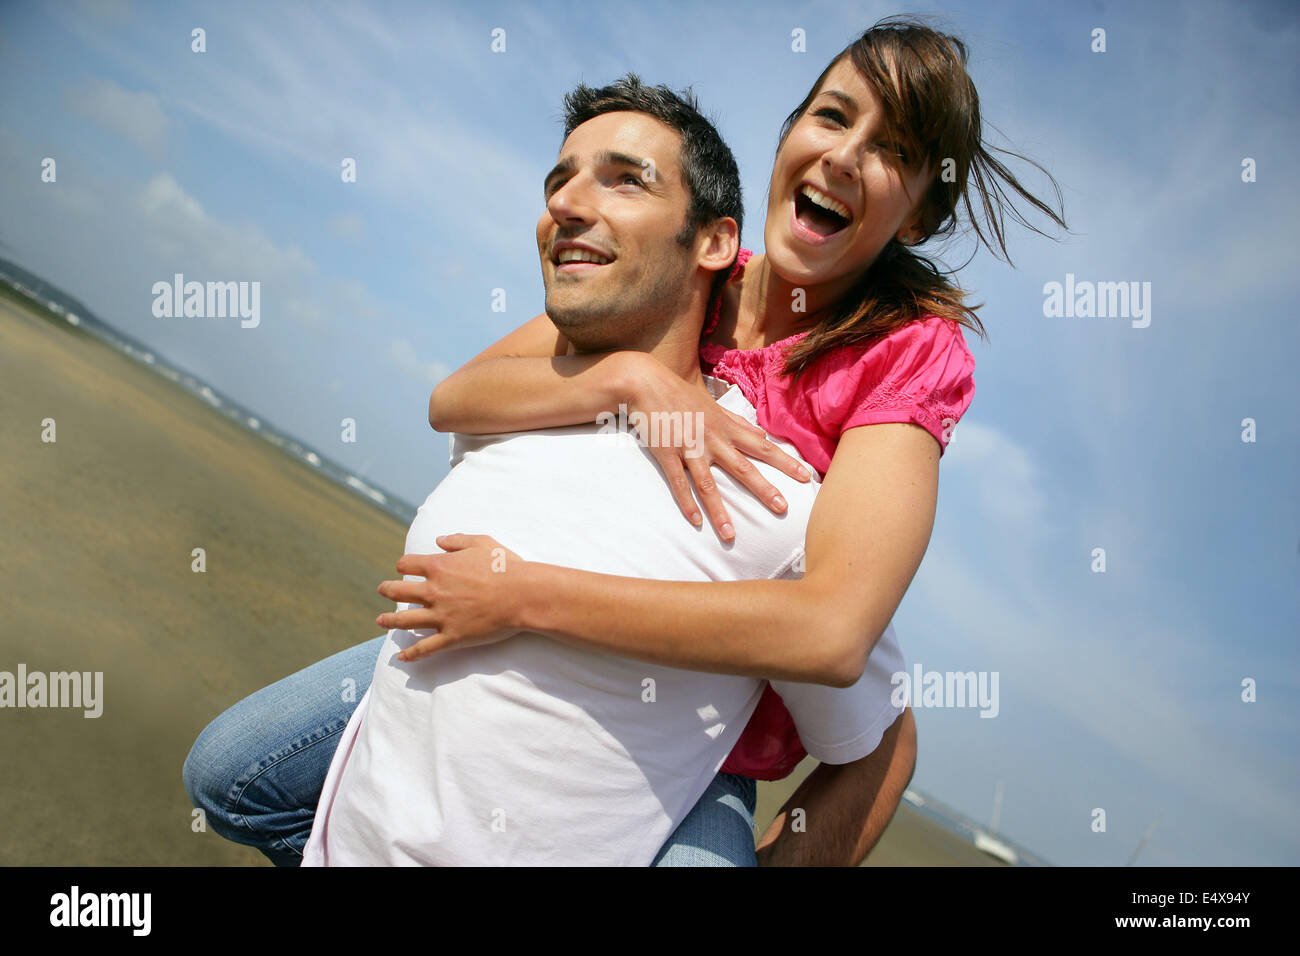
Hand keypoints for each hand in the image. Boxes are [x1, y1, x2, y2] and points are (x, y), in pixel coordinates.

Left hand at [374, 534, 524, 661]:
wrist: (523, 595)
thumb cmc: (506, 566)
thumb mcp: (482, 543)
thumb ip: (457, 540)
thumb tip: (438, 540)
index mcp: (438, 566)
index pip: (407, 565)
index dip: (404, 565)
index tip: (405, 568)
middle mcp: (434, 591)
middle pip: (398, 591)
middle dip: (387, 590)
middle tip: (382, 590)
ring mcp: (441, 616)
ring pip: (405, 620)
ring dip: (389, 620)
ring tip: (380, 621)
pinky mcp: (452, 637)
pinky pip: (425, 648)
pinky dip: (411, 654)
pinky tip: (401, 657)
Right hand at [623, 354, 812, 540]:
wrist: (646, 383)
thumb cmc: (681, 394)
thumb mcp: (714, 405)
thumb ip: (739, 422)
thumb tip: (764, 435)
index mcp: (726, 427)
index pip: (762, 447)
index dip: (785, 462)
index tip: (806, 477)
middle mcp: (712, 439)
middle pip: (743, 467)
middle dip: (764, 489)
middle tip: (783, 509)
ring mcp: (689, 447)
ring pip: (708, 484)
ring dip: (720, 511)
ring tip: (731, 535)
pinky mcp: (667, 453)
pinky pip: (678, 482)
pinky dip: (687, 503)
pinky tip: (696, 522)